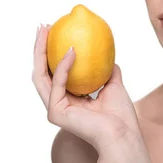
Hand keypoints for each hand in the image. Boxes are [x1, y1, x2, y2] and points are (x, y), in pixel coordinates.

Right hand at [32, 24, 141, 151]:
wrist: (123, 135)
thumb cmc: (121, 116)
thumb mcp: (113, 86)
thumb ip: (108, 72)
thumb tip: (109, 56)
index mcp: (69, 99)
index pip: (55, 72)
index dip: (52, 52)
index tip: (55, 32)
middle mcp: (58, 103)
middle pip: (42, 71)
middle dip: (39, 48)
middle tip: (43, 27)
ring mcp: (54, 108)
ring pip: (40, 76)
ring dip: (41, 52)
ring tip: (45, 32)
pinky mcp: (56, 112)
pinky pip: (57, 83)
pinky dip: (63, 66)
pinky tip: (72, 51)